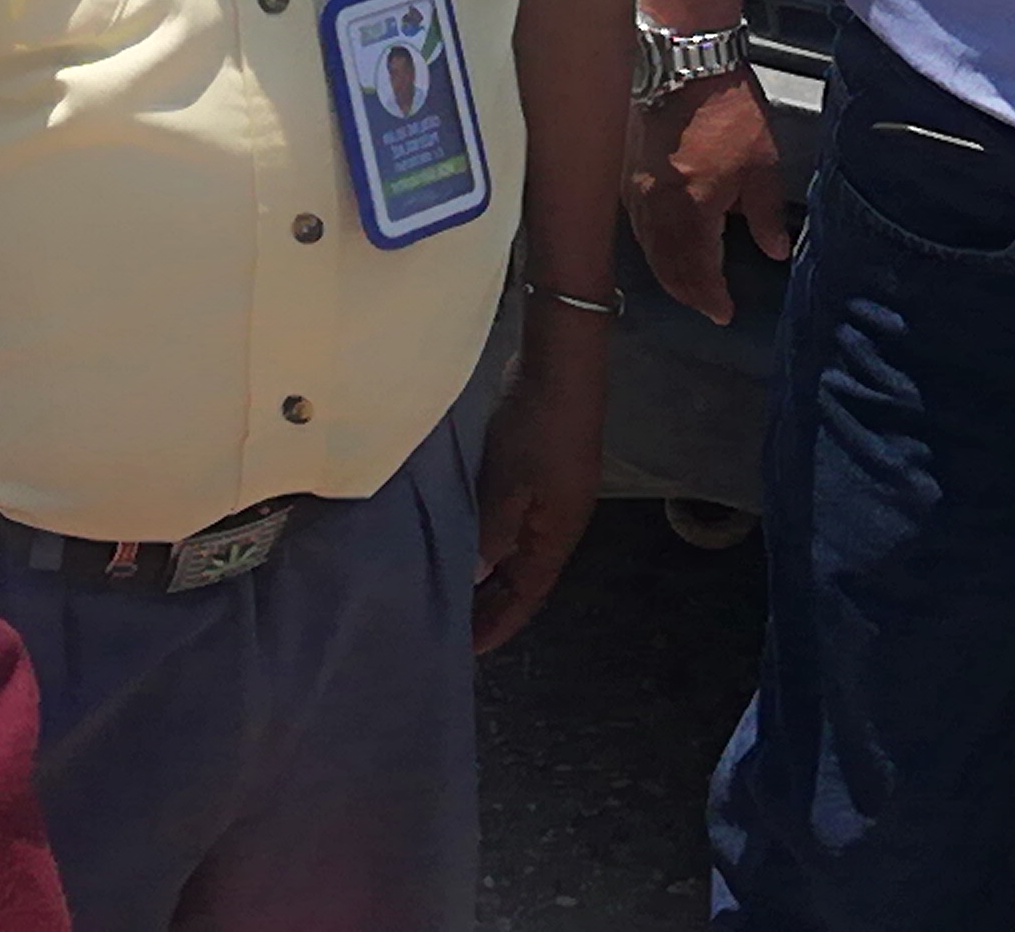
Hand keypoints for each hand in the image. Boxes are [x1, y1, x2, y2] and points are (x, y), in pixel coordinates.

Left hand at [472, 316, 610, 651]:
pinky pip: (513, 520)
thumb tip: (475, 575)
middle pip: (524, 576)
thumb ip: (490, 532)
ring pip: (517, 548)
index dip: (499, 623)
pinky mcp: (541, 469)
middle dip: (492, 603)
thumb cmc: (536, 428)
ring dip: (489, 570)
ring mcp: (553, 494)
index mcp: (557, 534)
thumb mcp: (508, 485)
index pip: (526, 595)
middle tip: (452, 625)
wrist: (562, 364)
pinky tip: (465, 532)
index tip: (469, 650)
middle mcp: (559, 521)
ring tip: (453, 585)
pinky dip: (490, 537)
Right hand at [624, 70, 795, 329]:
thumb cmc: (728, 111)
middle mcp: (655, 209)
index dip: (711, 298)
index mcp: (690, 211)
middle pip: (666, 268)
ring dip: (669, 272)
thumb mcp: (761, 165)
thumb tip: (774, 250)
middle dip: (687, 292)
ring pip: (648, 248)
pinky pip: (638, 225)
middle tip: (707, 305)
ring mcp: (635, 191)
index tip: (725, 312)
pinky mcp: (627, 172)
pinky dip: (653, 245)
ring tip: (689, 283)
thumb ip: (765, 215)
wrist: (684, 62)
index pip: (696, 272)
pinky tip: (665, 244)